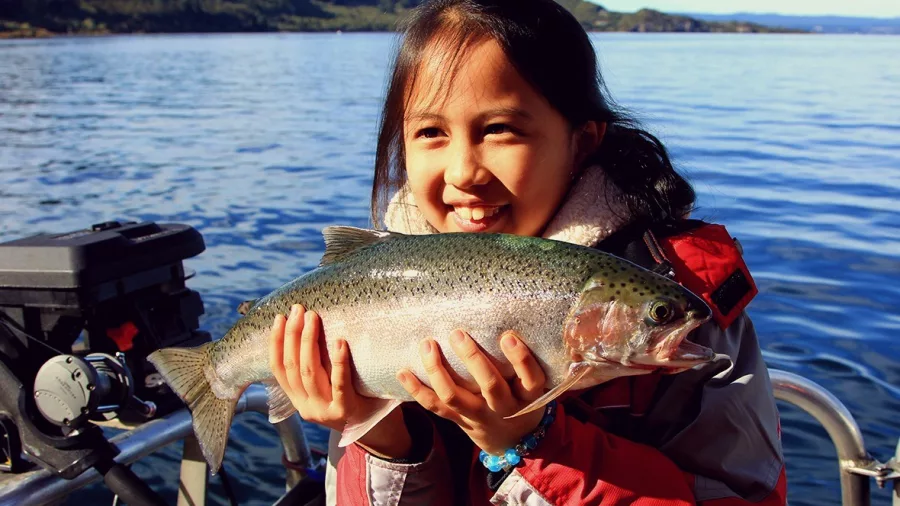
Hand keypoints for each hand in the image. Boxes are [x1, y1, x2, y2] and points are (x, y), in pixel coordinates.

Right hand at [269, 304, 411, 458]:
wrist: (377, 427)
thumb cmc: (352, 397)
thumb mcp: (325, 387)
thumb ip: (314, 368)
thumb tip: (305, 327)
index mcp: (297, 399)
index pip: (278, 368)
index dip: (276, 342)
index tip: (279, 318)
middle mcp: (306, 406)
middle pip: (293, 366)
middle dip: (293, 334)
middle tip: (299, 310)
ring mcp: (324, 410)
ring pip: (310, 372)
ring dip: (309, 341)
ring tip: (314, 318)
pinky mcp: (345, 410)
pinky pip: (339, 383)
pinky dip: (339, 361)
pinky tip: (340, 342)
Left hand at [396, 330, 546, 454]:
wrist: (512, 441)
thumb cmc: (522, 399)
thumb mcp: (532, 385)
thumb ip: (523, 362)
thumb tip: (509, 316)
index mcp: (526, 396)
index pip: (531, 379)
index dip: (521, 360)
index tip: (508, 337)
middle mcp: (503, 407)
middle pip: (490, 385)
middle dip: (472, 358)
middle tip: (457, 333)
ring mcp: (478, 416)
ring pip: (454, 396)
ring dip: (438, 370)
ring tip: (428, 345)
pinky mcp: (459, 420)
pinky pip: (435, 406)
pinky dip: (416, 389)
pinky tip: (403, 372)